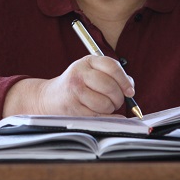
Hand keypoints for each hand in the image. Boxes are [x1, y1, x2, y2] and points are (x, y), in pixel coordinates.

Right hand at [3, 55, 134, 116]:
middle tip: (117, 101)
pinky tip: (102, 114)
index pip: (112, 66)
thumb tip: (130, 88)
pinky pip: (97, 116)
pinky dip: (105, 118)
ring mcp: (74, 90)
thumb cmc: (77, 85)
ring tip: (105, 106)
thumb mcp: (92, 73)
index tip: (130, 91)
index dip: (124, 80)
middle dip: (119, 98)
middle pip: (110, 86)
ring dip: (110, 109)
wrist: (49, 97)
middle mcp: (79, 73)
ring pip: (105, 103)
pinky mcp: (72, 107)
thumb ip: (113, 76)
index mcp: (87, 61)